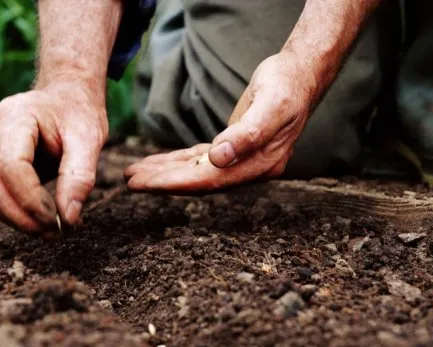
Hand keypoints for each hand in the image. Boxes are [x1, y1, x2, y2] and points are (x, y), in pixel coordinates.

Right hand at [0, 81, 106, 236]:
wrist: (67, 96)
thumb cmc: (79, 112)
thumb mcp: (89, 138)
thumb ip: (80, 177)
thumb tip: (69, 219)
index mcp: (14, 118)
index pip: (12, 167)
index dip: (32, 200)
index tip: (58, 221)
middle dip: (25, 217)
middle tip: (57, 234)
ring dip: (22, 221)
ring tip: (55, 232)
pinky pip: (1, 197)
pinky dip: (21, 214)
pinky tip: (48, 220)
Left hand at [125, 52, 315, 192]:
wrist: (301, 76)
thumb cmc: (287, 87)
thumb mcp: (270, 106)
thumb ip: (247, 134)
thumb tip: (218, 159)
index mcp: (259, 165)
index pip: (210, 180)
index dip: (175, 183)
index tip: (146, 184)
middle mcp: (250, 169)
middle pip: (199, 181)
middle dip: (163, 181)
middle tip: (130, 181)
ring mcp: (242, 160)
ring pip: (197, 172)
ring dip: (166, 172)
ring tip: (135, 172)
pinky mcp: (234, 148)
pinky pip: (201, 160)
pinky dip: (179, 161)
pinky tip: (160, 162)